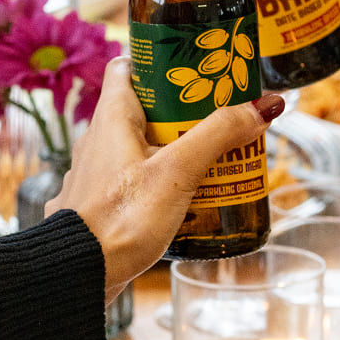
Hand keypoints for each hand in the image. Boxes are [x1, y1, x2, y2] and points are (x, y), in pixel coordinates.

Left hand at [45, 56, 284, 302]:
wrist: (74, 279)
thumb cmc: (118, 220)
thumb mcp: (177, 171)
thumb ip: (219, 135)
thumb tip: (264, 104)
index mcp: (112, 118)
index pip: (127, 66)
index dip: (155, 59)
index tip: (190, 63)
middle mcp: (97, 140)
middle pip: (141, 109)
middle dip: (180, 112)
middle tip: (217, 117)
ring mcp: (94, 175)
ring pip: (136, 148)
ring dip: (169, 149)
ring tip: (207, 160)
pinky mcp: (98, 206)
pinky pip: (130, 181)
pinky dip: (154, 182)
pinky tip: (179, 200)